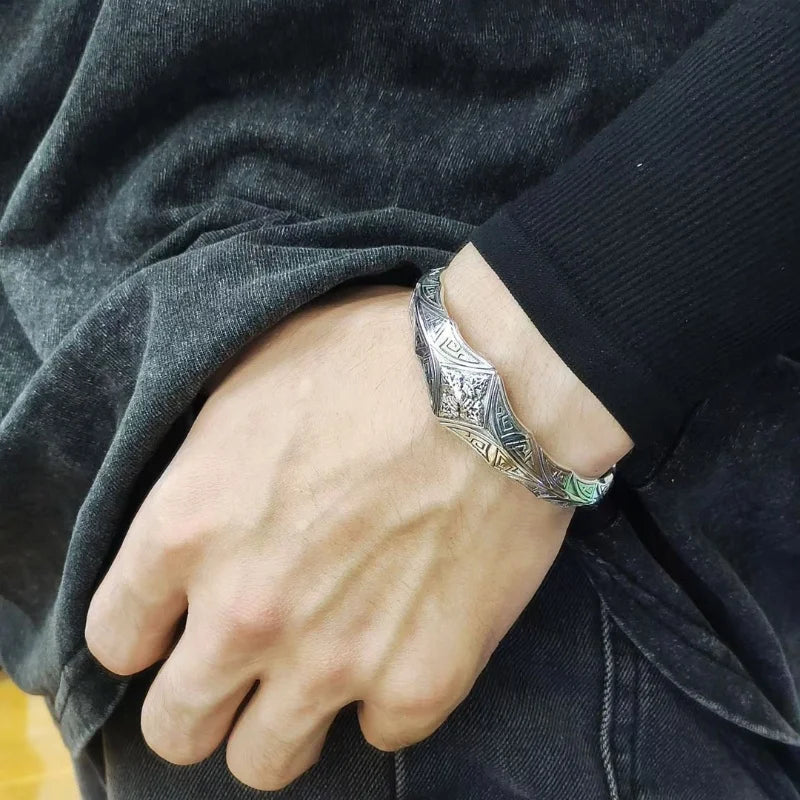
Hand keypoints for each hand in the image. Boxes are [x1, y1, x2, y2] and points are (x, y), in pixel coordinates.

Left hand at [85, 246, 630, 791]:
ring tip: (315, 669)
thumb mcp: (249, 383)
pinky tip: (401, 642)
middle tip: (239, 663)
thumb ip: (197, 472)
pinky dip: (384, 698)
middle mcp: (246, 613)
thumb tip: (191, 516)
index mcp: (188, 530)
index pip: (115, 638)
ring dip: (279, 723)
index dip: (144, 633)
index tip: (173, 624)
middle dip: (198, 702)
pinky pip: (378, 734)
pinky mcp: (422, 682)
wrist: (498, 385)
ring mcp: (334, 660)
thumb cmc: (373, 362)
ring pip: (263, 764)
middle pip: (175, 730)